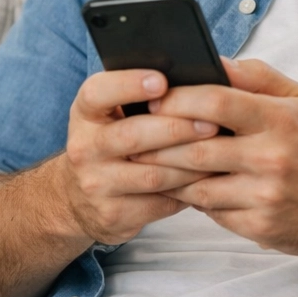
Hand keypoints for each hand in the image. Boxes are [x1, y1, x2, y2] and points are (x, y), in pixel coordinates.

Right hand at [55, 69, 220, 244]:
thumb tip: (192, 83)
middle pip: (132, 135)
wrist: (77, 200)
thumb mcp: (109, 116)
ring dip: (190, 164)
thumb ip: (139, 99)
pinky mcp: (113, 214)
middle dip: (176, 128)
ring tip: (220, 153)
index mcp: (84, 113)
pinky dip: (188, 190)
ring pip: (152, 174)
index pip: (98, 92)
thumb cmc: (109, 144)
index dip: (128, 85)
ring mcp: (96, 184)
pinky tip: (208, 180)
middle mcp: (84, 148)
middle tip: (211, 123)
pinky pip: (160, 202)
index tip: (162, 81)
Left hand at [136, 57, 297, 256]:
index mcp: (280, 120)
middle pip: (196, 147)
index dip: (178, 99)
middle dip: (158, 141)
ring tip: (147, 162)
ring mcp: (265, 197)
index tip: (153, 98)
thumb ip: (256, 77)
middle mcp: (272, 158)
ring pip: (196, 185)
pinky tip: (180, 186)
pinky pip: (211, 211)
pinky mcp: (260, 227)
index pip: (216, 102)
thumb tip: (213, 59)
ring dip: (167, 174)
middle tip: (133, 135)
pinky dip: (191, 198)